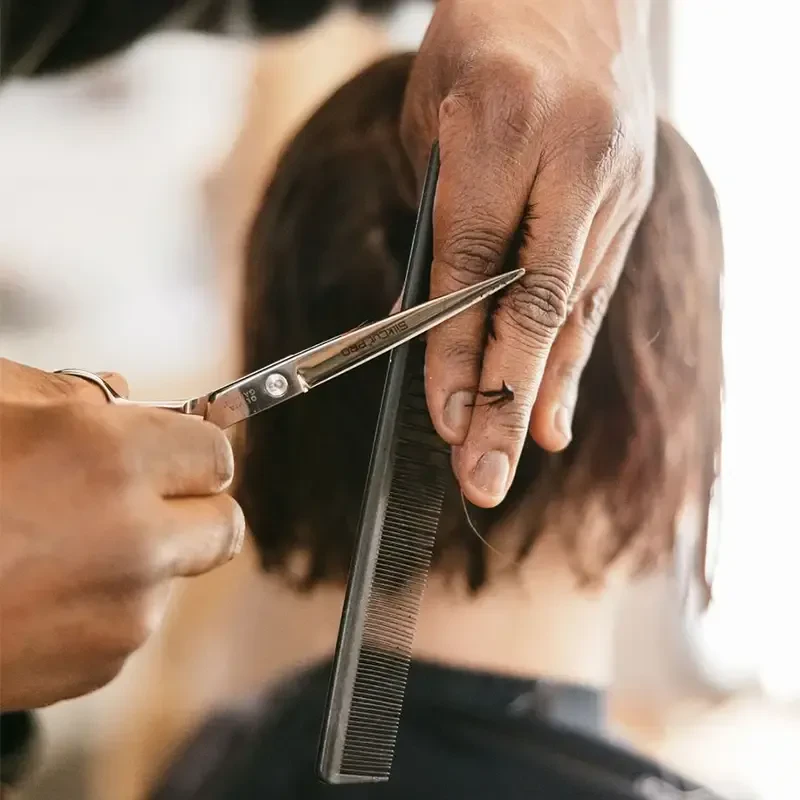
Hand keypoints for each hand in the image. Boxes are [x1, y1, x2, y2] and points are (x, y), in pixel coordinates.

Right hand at [0, 359, 244, 709]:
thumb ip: (67, 394)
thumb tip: (128, 397)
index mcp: (112, 460)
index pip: (217, 453)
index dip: (191, 450)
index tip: (172, 451)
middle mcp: (137, 541)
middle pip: (224, 524)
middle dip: (192, 507)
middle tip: (144, 497)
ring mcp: (123, 613)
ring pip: (175, 575)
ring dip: (142, 558)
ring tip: (57, 548)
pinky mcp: (96, 668)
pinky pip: (131, 623)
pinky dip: (105, 605)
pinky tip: (36, 592)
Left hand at [402, 0, 655, 505]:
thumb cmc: (479, 49)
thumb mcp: (430, 123)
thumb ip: (440, 224)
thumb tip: (432, 322)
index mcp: (506, 127)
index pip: (476, 267)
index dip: (457, 349)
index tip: (442, 416)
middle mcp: (577, 161)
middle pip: (537, 306)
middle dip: (504, 401)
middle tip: (480, 477)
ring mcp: (616, 185)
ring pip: (573, 311)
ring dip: (538, 395)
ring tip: (509, 461)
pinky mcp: (632, 204)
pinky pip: (595, 295)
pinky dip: (568, 360)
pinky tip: (551, 415)